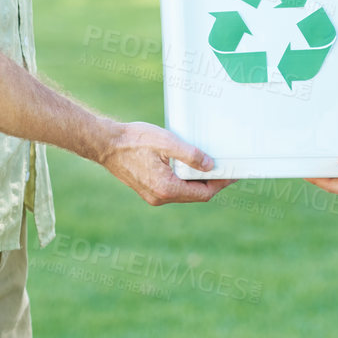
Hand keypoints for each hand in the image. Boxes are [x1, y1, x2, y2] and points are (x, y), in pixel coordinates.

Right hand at [99, 121, 231, 204]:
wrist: (105, 144)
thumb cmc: (133, 140)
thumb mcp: (166, 142)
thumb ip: (190, 155)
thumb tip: (210, 166)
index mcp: (166, 188)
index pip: (203, 193)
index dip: (220, 183)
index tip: (233, 173)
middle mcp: (160, 197)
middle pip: (195, 195)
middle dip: (212, 182)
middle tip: (226, 167)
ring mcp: (153, 195)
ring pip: (184, 192)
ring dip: (198, 180)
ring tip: (211, 165)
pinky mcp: (148, 189)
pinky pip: (173, 188)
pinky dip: (185, 179)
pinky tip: (189, 166)